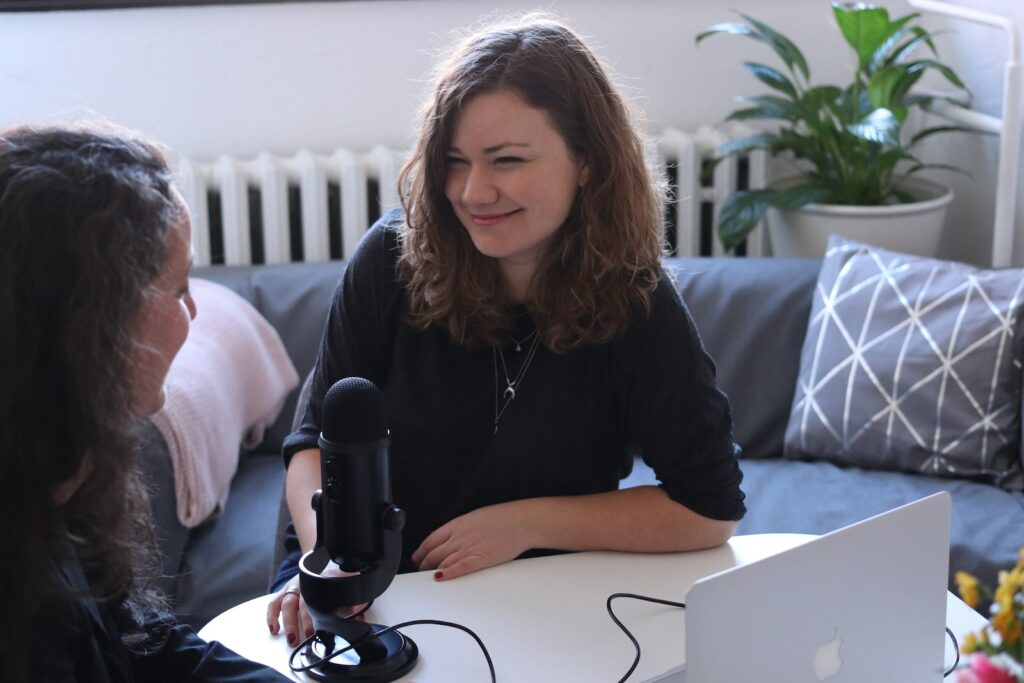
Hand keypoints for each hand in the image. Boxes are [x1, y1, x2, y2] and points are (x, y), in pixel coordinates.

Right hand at [265, 567, 367, 646]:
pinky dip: (272, 616)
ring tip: (292, 638)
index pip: (322, 596)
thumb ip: (351, 601)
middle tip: (309, 635)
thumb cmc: (332, 572)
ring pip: (287, 603)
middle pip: (303, 601)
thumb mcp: (344, 582)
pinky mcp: (284, 591)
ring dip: (289, 622)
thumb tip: (358, 618)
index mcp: (321, 580)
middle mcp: (305, 583)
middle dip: (305, 620)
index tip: (327, 624)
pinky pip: (274, 603)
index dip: (324, 611)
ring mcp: (293, 586)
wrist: (321, 555)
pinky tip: (274, 629)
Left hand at [411, 502, 532, 580]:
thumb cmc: (502, 518)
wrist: (520, 522)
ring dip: (433, 571)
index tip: (417, 558)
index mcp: (457, 524)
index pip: (431, 540)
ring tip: (429, 577)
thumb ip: (462, 528)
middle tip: (420, 571)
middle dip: (424, 564)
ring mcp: (468, 548)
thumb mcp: (475, 517)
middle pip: (434, 553)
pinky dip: (448, 574)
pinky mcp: (480, 559)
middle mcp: (459, 536)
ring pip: (443, 562)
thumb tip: (453, 536)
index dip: (421, 551)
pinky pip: (459, 568)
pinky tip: (441, 577)